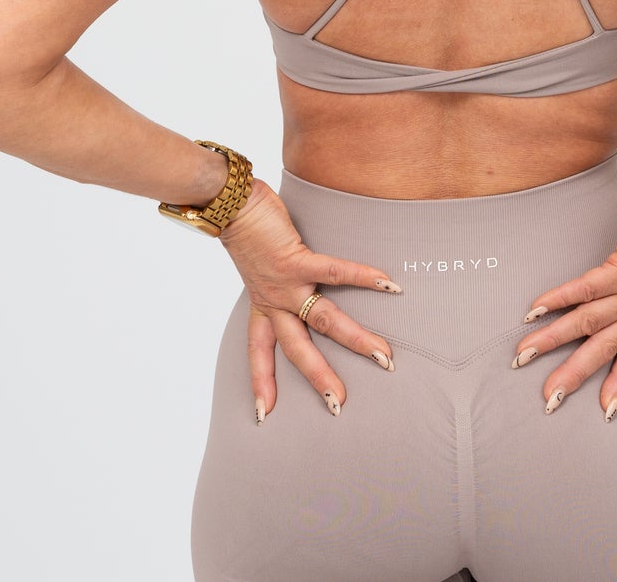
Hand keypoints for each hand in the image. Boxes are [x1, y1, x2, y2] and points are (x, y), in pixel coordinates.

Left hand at [217, 178, 401, 422]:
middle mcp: (274, 300)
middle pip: (299, 348)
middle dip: (320, 377)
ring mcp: (287, 283)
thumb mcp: (255, 263)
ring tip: (383, 356)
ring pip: (325, 320)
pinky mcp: (298, 258)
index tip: (265, 413)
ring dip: (356, 339)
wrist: (229, 203)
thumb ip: (274, 274)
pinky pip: (335, 271)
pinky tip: (388, 285)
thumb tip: (291, 270)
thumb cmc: (245, 227)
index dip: (262, 381)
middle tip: (340, 404)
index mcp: (262, 304)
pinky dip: (363, 277)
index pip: (259, 351)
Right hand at [512, 169, 616, 417]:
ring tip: (526, 354)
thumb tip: (609, 289)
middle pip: (603, 350)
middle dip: (574, 376)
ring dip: (553, 341)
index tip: (606, 411)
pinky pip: (586, 289)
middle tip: (549, 400)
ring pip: (587, 323)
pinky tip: (536, 309)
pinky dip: (559, 300)